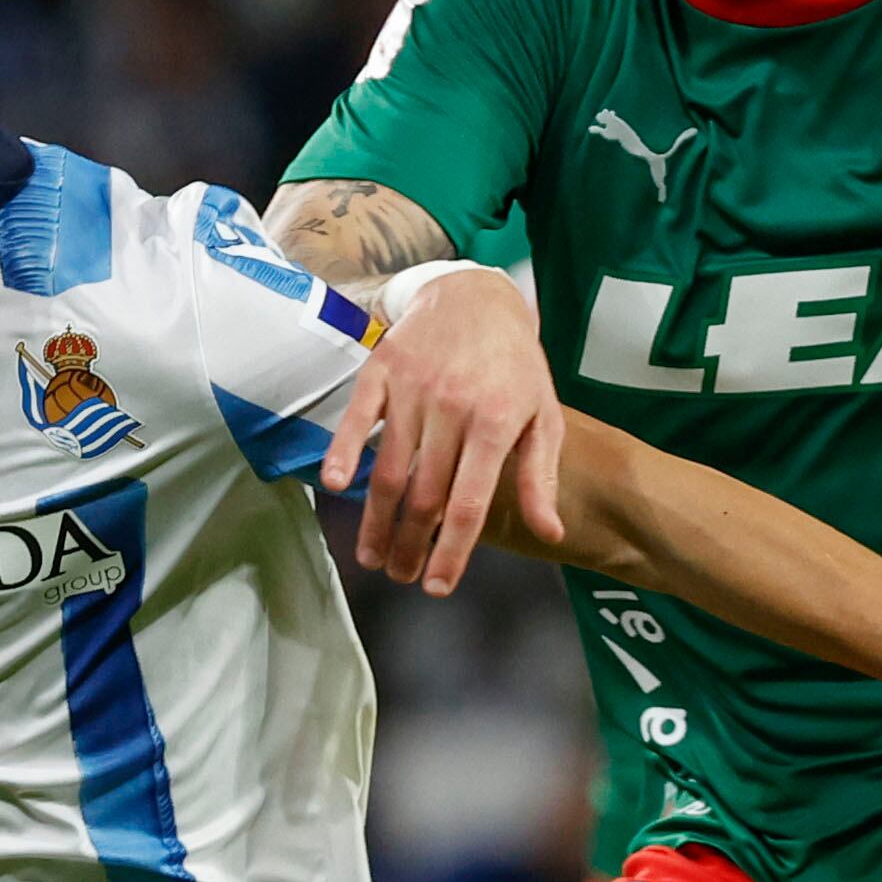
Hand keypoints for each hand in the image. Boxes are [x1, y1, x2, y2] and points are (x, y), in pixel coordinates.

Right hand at [326, 269, 566, 594]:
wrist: (477, 295)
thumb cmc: (515, 365)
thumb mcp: (544, 416)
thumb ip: (541, 476)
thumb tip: (549, 534)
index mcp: (495, 423)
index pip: (468, 504)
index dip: (451, 552)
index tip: (437, 587)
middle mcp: (452, 407)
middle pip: (423, 495)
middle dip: (409, 546)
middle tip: (401, 576)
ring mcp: (412, 388)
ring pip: (387, 469)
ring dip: (375, 520)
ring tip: (371, 556)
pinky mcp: (381, 370)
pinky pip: (357, 419)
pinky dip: (341, 453)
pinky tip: (333, 487)